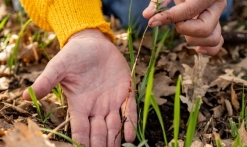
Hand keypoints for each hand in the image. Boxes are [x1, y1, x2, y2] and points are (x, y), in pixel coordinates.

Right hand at [22, 29, 136, 146]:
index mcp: (80, 105)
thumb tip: (23, 96)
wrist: (93, 43)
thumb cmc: (74, 55)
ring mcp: (111, 101)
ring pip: (114, 126)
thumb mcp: (59, 67)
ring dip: (115, 139)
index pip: (80, 129)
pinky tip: (131, 136)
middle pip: (98, 133)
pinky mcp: (125, 92)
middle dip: (100, 144)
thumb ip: (46, 81)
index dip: (82, 142)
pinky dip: (130, 123)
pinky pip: (129, 110)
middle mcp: (96, 107)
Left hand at [143, 0, 226, 55]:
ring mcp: (218, 17)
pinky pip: (218, 43)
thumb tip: (146, 16)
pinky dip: (210, 50)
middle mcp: (217, 6)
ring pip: (212, 39)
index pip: (189, 11)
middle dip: (184, 30)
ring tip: (182, 29)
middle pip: (203, 29)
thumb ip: (158, 3)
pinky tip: (198, 50)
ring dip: (193, 40)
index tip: (152, 22)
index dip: (169, 18)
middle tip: (176, 23)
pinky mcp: (216, 26)